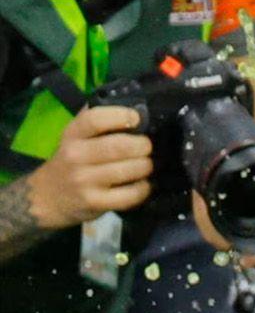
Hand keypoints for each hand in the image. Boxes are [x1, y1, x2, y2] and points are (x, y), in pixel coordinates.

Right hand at [23, 107, 151, 229]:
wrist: (49, 195)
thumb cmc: (71, 161)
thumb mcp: (75, 137)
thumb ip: (97, 122)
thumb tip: (133, 110)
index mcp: (72, 134)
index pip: (95, 119)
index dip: (122, 116)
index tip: (136, 119)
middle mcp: (76, 155)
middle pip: (120, 146)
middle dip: (143, 145)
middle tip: (147, 147)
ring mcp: (85, 180)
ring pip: (129, 170)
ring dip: (146, 166)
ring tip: (146, 165)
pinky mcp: (95, 202)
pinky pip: (131, 194)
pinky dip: (144, 188)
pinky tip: (143, 184)